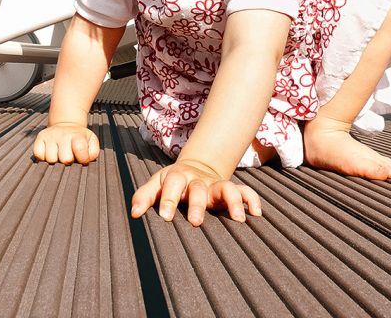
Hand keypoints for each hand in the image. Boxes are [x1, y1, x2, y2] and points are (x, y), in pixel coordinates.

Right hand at [33, 122, 99, 164]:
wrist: (66, 126)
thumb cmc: (79, 139)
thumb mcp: (91, 142)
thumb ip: (93, 152)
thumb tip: (86, 160)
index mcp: (77, 135)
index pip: (80, 149)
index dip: (82, 158)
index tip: (82, 159)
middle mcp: (62, 134)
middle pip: (65, 158)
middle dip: (68, 161)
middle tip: (69, 156)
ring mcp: (50, 135)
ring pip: (50, 159)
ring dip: (56, 160)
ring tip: (59, 154)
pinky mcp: (40, 137)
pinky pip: (38, 155)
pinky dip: (43, 157)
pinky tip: (50, 152)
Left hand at [131, 159, 261, 226]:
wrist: (196, 167)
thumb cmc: (172, 183)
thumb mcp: (157, 184)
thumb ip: (145, 196)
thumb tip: (134, 214)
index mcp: (178, 177)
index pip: (172, 183)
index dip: (168, 198)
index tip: (164, 217)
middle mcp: (198, 181)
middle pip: (198, 188)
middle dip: (197, 203)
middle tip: (195, 222)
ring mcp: (215, 185)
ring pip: (226, 188)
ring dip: (232, 200)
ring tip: (237, 218)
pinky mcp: (231, 191)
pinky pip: (246, 191)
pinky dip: (252, 200)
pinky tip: (256, 214)